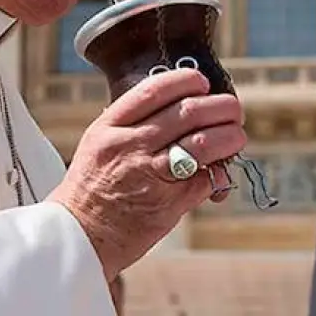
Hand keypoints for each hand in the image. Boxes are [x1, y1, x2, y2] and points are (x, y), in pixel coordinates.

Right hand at [45, 67, 246, 280]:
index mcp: (110, 127)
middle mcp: (129, 146)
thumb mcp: (98, 143)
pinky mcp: (168, 203)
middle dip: (220, 107)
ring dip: (230, 136)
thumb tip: (179, 108)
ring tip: (236, 135)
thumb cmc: (90, 187)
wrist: (79, 235)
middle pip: (187, 113)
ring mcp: (149, 174)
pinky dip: (220, 173)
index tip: (202, 82)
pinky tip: (221, 170)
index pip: (154, 90)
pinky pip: (204, 180)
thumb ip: (131, 124)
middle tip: (232, 109)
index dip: (185, 81)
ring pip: (203, 143)